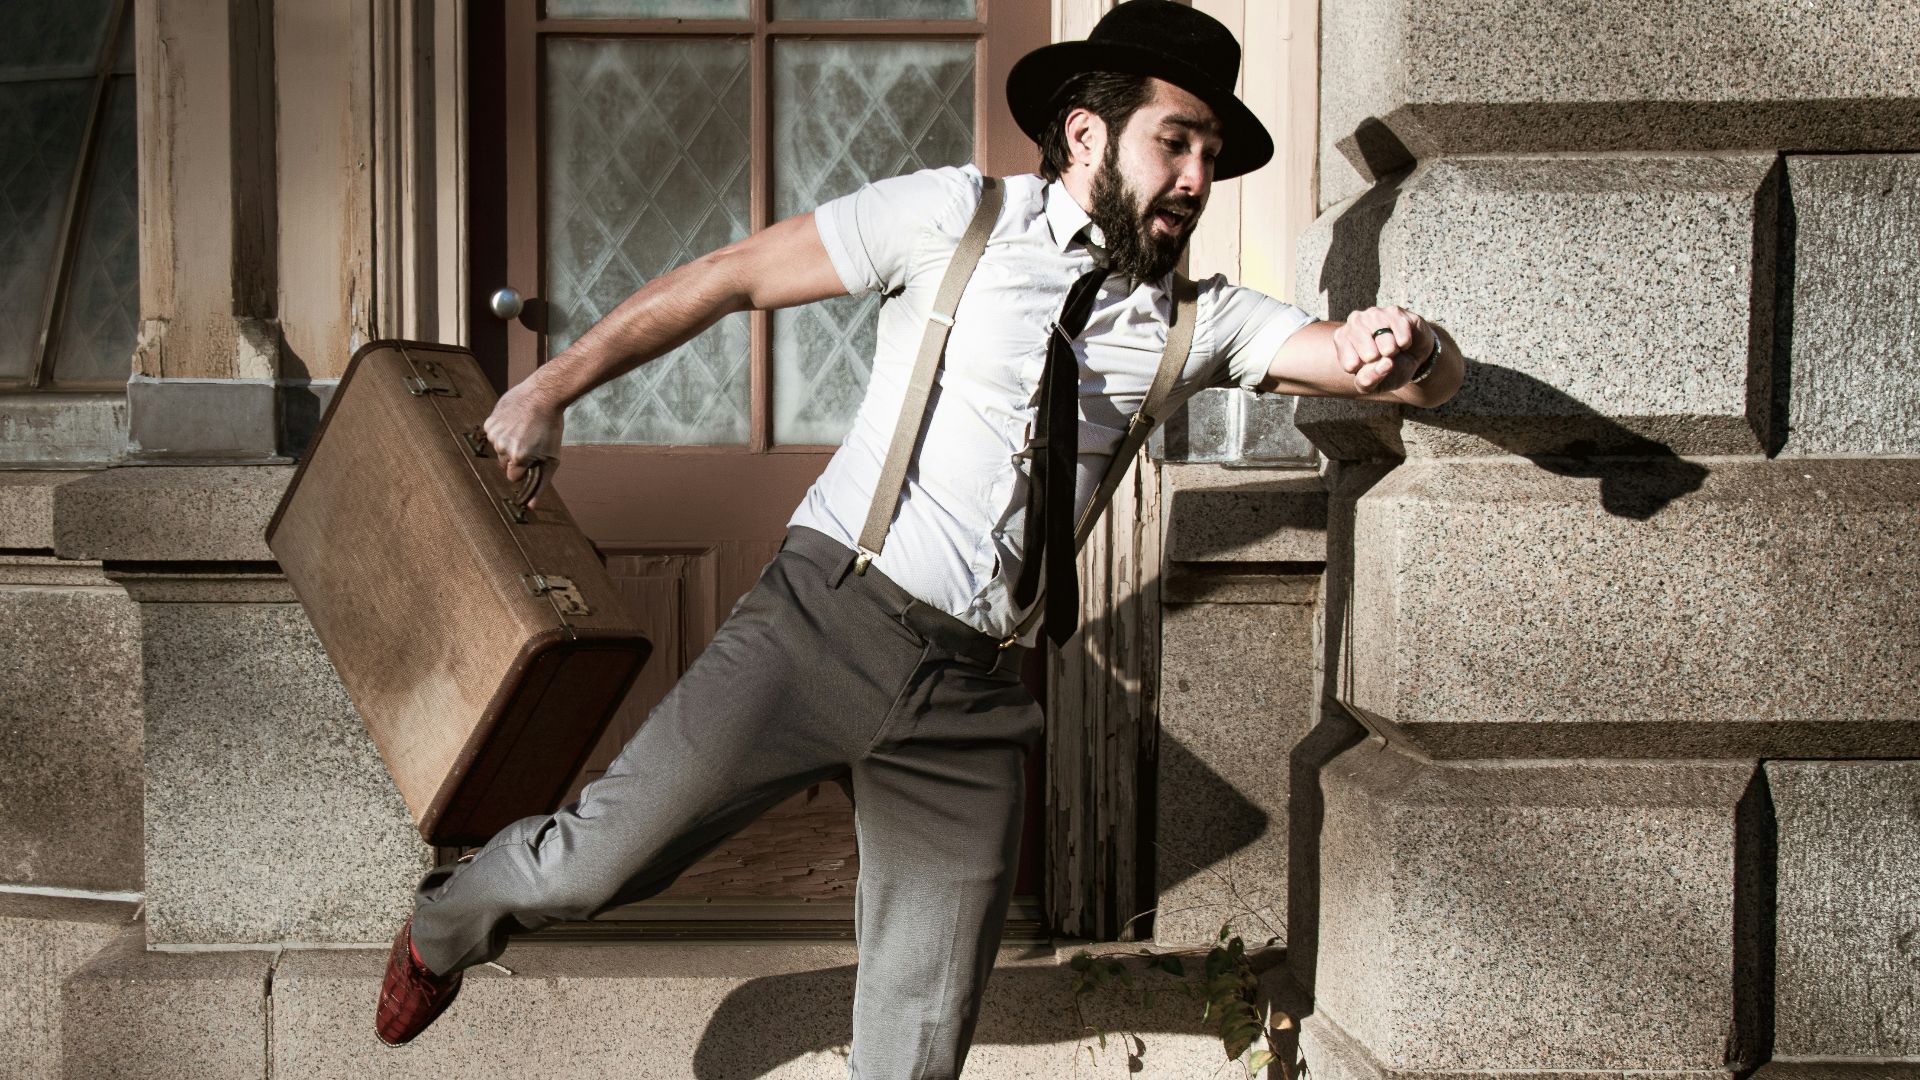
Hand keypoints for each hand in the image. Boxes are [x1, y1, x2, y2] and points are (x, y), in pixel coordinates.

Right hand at [481, 379, 564, 507]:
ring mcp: (494, 434)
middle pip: (504, 464)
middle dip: (515, 457)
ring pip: (498, 449)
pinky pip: (493, 434)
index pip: (513, 476)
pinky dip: (502, 430)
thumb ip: (541, 484)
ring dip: (508, 443)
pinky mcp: (489, 422)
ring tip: (523, 429)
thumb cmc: (551, 428)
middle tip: (529, 442)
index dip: (524, 468)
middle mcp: (503, 447)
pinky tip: (515, 421)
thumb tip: (530, 507)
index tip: (531, 457)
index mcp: (518, 458)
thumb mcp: (552, 459)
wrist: (543, 395)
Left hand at [1335, 306, 1434, 394]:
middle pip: (1368, 354)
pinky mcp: (1395, 312)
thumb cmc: (1387, 369)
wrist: (1412, 355)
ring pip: (1386, 343)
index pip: (1351, 365)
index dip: (1366, 371)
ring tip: (1392, 349)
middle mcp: (1354, 321)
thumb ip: (1367, 381)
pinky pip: (1402, 335)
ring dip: (1393, 352)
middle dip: (1381, 362)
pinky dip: (1405, 344)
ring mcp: (1374, 313)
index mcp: (1342, 338)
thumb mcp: (1373, 384)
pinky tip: (1402, 342)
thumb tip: (1382, 365)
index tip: (1370, 366)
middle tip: (1383, 356)